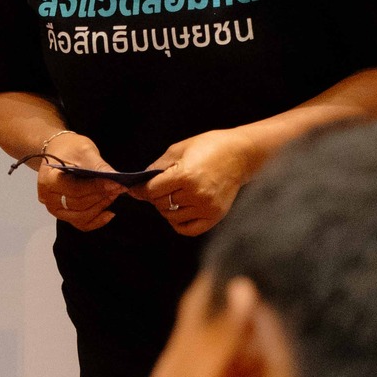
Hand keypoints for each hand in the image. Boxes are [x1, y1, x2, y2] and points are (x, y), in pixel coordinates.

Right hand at [33, 132, 124, 230]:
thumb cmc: (69, 149)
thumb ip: (99, 166)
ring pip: (81, 216)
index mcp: (48, 180)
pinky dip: (97, 221)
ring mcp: (55, 209)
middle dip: (101, 197)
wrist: (60, 151)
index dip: (96, 188)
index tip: (116, 184)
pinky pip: (81, 224)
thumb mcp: (84, 151)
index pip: (75, 189)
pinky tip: (109, 212)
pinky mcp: (64, 214)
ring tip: (114, 195)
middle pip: (78, 204)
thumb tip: (116, 178)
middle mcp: (48, 198)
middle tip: (119, 188)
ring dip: (100, 207)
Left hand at [134, 128, 259, 235]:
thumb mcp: (179, 149)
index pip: (152, 191)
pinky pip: (189, 229)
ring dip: (166, 209)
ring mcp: (206, 207)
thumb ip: (158, 166)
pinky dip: (179, 223)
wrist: (240, 154)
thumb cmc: (209, 146)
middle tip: (158, 189)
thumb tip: (141, 180)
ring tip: (171, 197)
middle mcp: (196, 194)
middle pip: (161, 204)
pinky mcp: (215, 216)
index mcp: (185, 175)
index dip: (141, 190)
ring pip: (173, 217)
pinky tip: (179, 211)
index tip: (135, 189)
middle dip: (154, 197)